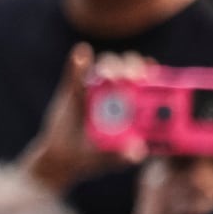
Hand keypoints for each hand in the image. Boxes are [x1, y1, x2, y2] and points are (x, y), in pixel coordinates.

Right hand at [20, 45, 148, 190]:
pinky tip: (81, 54)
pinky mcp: (72, 88)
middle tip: (130, 76)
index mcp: (132, 109)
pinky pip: (75, 71)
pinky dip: (77, 61)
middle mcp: (116, 94)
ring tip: (106, 76)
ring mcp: (94, 88)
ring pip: (106, 66)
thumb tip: (138, 151)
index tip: (151, 74)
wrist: (60, 158)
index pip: (148, 85)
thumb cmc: (92, 159)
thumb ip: (121, 156)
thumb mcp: (108, 160)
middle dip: (131, 67)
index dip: (152, 75)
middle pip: (128, 70)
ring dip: (109, 66)